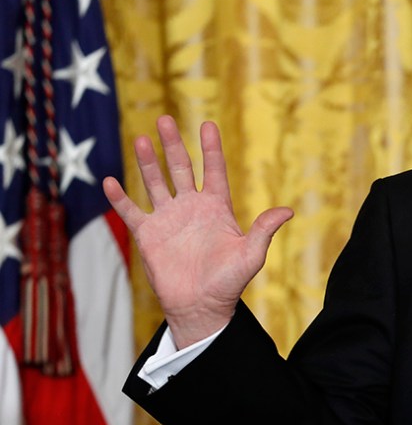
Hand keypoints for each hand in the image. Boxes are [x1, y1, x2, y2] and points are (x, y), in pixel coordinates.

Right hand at [103, 116, 292, 347]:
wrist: (201, 306)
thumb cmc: (229, 282)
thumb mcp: (251, 254)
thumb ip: (264, 230)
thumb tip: (288, 210)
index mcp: (216, 208)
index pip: (213, 170)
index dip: (210, 148)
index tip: (207, 125)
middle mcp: (191, 207)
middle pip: (179, 168)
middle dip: (171, 144)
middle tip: (164, 118)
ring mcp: (168, 219)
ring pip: (154, 183)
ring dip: (147, 162)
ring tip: (139, 139)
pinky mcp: (148, 235)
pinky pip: (131, 212)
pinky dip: (119, 198)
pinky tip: (109, 181)